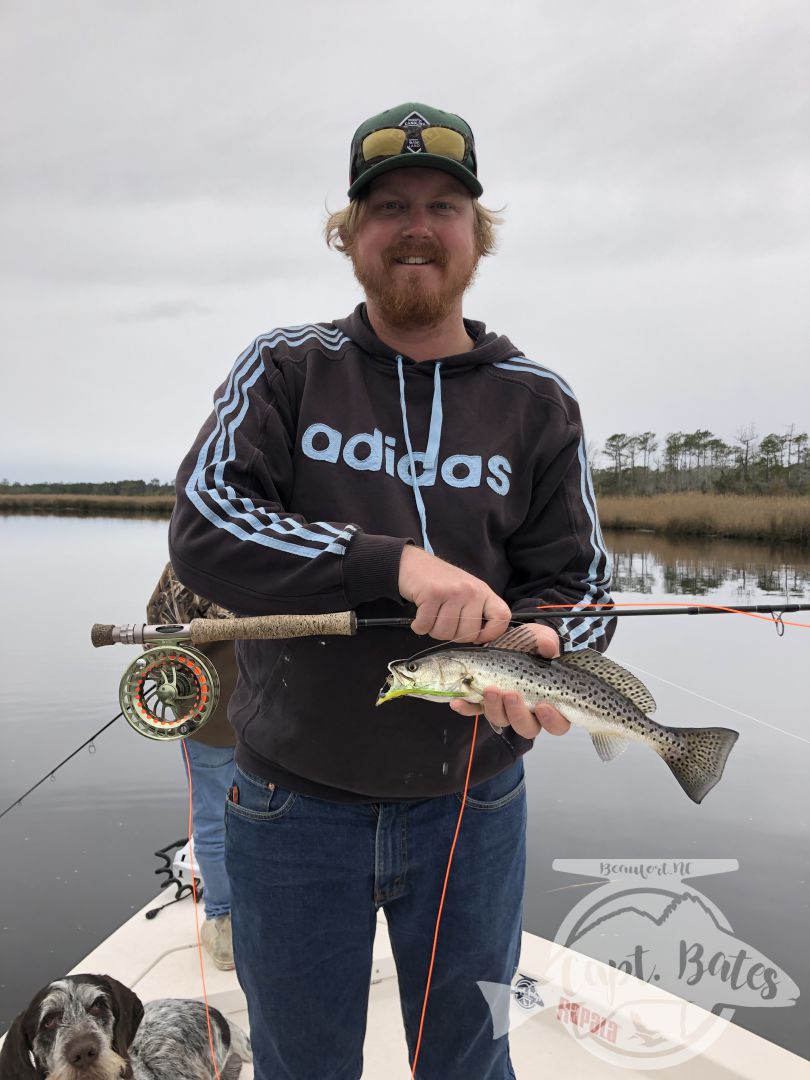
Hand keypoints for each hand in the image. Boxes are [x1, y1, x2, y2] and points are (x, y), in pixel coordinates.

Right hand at [397, 545, 510, 643]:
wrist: (414, 563)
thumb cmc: (441, 583)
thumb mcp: (467, 593)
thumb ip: (477, 613)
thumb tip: (481, 640)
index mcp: (483, 592)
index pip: (502, 617)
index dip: (491, 633)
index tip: (476, 636)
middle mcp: (472, 591)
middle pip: (468, 634)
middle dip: (452, 635)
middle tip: (443, 621)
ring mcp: (453, 591)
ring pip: (445, 633)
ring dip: (433, 630)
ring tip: (431, 615)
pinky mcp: (432, 593)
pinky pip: (426, 626)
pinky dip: (419, 626)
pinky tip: (419, 615)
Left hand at [448, 622, 570, 739]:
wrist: (507, 638)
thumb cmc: (531, 644)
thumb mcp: (541, 638)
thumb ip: (547, 642)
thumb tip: (549, 647)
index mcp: (551, 702)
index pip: (557, 723)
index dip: (552, 720)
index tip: (543, 706)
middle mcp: (529, 711)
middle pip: (527, 728)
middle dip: (518, 714)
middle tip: (511, 694)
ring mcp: (504, 708)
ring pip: (501, 720)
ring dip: (494, 708)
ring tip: (489, 690)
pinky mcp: (483, 702)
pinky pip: (474, 710)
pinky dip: (466, 707)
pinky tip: (458, 701)